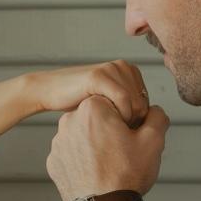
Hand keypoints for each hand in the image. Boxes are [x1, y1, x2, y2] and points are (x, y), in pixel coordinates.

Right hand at [30, 61, 149, 124]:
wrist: (50, 90)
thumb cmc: (78, 102)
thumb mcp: (109, 102)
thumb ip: (128, 106)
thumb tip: (150, 123)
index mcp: (130, 71)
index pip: (148, 104)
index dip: (137, 123)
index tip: (120, 133)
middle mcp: (124, 66)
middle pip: (144, 105)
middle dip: (132, 124)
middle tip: (114, 133)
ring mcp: (112, 69)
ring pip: (137, 104)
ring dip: (125, 122)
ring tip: (108, 128)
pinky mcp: (100, 76)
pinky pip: (123, 100)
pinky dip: (120, 115)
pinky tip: (106, 122)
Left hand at [47, 95, 168, 200]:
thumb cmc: (127, 174)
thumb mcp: (153, 140)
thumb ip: (156, 116)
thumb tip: (152, 110)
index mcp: (92, 108)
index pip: (115, 102)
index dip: (128, 119)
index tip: (132, 135)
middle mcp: (69, 120)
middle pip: (97, 118)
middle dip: (110, 130)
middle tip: (123, 152)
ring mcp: (58, 142)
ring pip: (83, 136)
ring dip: (95, 144)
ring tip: (109, 165)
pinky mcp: (53, 161)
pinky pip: (72, 154)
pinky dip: (82, 160)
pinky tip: (95, 173)